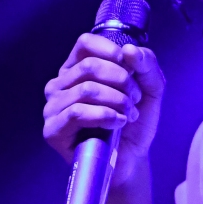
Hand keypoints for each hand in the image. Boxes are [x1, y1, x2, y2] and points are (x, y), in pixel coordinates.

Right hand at [42, 33, 166, 180]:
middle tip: (135, 100)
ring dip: (117, 101)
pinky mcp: (53, 130)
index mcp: (76, 70)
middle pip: (89, 66)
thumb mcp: (150, 89)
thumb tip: (129, 50)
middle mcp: (60, 85)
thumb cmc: (134, 123)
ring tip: (129, 115)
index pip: (85, 43)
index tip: (131, 68)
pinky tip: (118, 123)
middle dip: (122, 81)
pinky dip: (104, 115)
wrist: (131, 160)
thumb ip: (146, 64)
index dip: (111, 51)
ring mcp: (53, 107)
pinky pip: (77, 112)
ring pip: (86, 89)